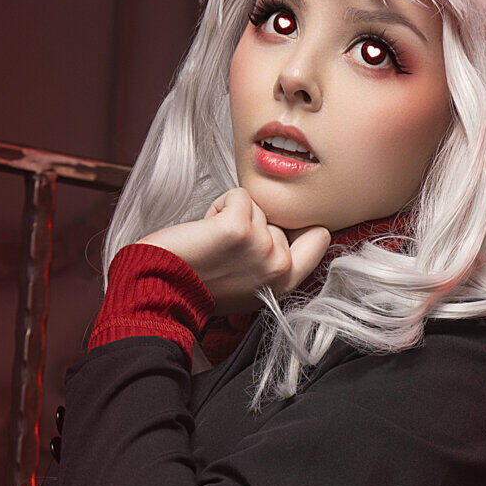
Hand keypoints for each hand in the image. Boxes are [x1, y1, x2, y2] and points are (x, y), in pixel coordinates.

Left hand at [137, 190, 330, 313]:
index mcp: (286, 282)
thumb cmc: (202, 287)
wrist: (165, 290)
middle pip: (280, 219)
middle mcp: (279, 266)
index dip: (298, 227)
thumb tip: (284, 229)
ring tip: (214, 243)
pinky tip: (206, 230)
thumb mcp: (252, 285)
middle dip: (254, 224)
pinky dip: (218, 205)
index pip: (320, 237)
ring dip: (232, 215)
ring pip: (258, 206)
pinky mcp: (238, 228)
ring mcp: (261, 246)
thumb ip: (274, 262)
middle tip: (228, 250)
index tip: (275, 232)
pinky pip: (237, 195)